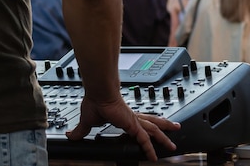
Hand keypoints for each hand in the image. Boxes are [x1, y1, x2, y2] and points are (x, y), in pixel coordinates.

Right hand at [66, 94, 180, 160]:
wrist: (99, 93)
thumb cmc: (95, 102)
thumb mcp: (88, 121)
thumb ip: (82, 130)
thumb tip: (72, 135)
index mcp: (126, 116)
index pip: (141, 123)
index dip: (148, 128)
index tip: (155, 131)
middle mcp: (133, 118)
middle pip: (153, 124)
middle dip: (165, 128)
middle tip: (176, 130)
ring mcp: (134, 121)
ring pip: (154, 131)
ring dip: (164, 138)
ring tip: (173, 144)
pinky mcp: (132, 125)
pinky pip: (144, 139)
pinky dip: (149, 148)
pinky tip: (154, 156)